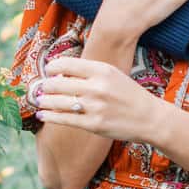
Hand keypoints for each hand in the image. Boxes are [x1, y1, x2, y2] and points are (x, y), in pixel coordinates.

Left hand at [34, 55, 166, 144]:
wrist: (149, 118)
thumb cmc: (128, 95)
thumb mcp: (112, 75)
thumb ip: (89, 72)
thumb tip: (60, 73)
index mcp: (101, 70)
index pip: (65, 64)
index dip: (51, 67)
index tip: (47, 71)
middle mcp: (97, 87)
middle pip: (57, 83)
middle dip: (44, 86)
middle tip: (40, 88)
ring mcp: (94, 107)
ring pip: (57, 102)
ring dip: (43, 101)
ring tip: (38, 101)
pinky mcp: (93, 124)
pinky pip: (64, 119)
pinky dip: (49, 117)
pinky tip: (43, 115)